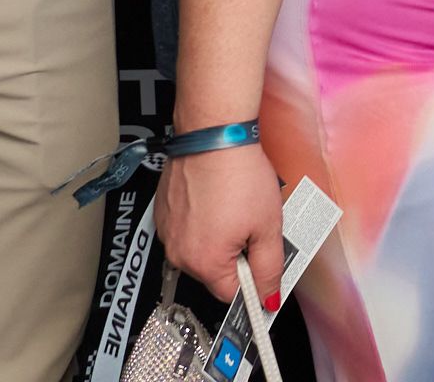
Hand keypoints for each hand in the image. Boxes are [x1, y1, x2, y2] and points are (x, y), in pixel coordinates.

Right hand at [154, 140, 288, 310]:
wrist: (213, 135)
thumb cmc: (240, 175)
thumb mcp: (269, 226)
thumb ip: (269, 268)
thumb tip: (269, 298)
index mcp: (205, 263)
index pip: (232, 294)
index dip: (252, 279)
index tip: (262, 261)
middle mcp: (179, 254)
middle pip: (214, 272)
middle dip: (236, 255)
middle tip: (251, 223)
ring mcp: (167, 233)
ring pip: (199, 250)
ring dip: (218, 237)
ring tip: (233, 206)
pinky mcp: (163, 213)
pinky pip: (186, 230)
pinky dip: (201, 221)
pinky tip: (215, 199)